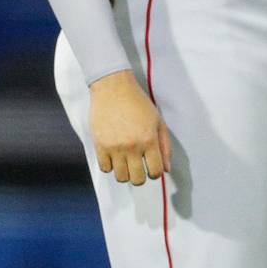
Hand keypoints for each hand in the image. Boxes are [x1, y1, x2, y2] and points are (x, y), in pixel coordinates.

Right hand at [90, 70, 172, 186]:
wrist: (113, 88)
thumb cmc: (138, 103)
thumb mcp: (158, 122)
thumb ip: (165, 146)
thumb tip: (166, 169)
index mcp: (149, 140)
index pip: (155, 171)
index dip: (156, 174)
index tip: (152, 169)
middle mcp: (132, 146)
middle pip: (137, 179)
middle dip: (141, 177)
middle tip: (139, 168)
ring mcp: (114, 147)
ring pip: (121, 177)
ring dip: (125, 173)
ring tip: (126, 163)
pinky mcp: (99, 145)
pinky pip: (105, 168)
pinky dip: (110, 166)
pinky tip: (114, 157)